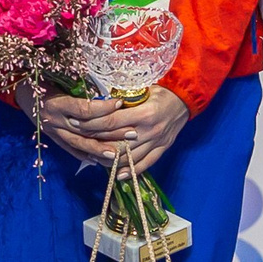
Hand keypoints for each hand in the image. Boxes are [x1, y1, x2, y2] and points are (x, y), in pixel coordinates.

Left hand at [29, 86, 190, 171]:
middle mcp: (150, 131)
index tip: (75, 122)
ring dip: (108, 159)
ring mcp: (157, 142)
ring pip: (128, 157)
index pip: (110, 122)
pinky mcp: (163, 149)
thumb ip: (123, 94)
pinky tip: (116, 174)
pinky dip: (130, 171)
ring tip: (91, 157)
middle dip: (93, 141)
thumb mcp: (143, 86)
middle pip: (116, 141)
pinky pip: (145, 164)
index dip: (91, 124)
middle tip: (76, 139)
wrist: (186, 98)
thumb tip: (98, 98)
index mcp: (144, 113)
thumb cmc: (162, 88)